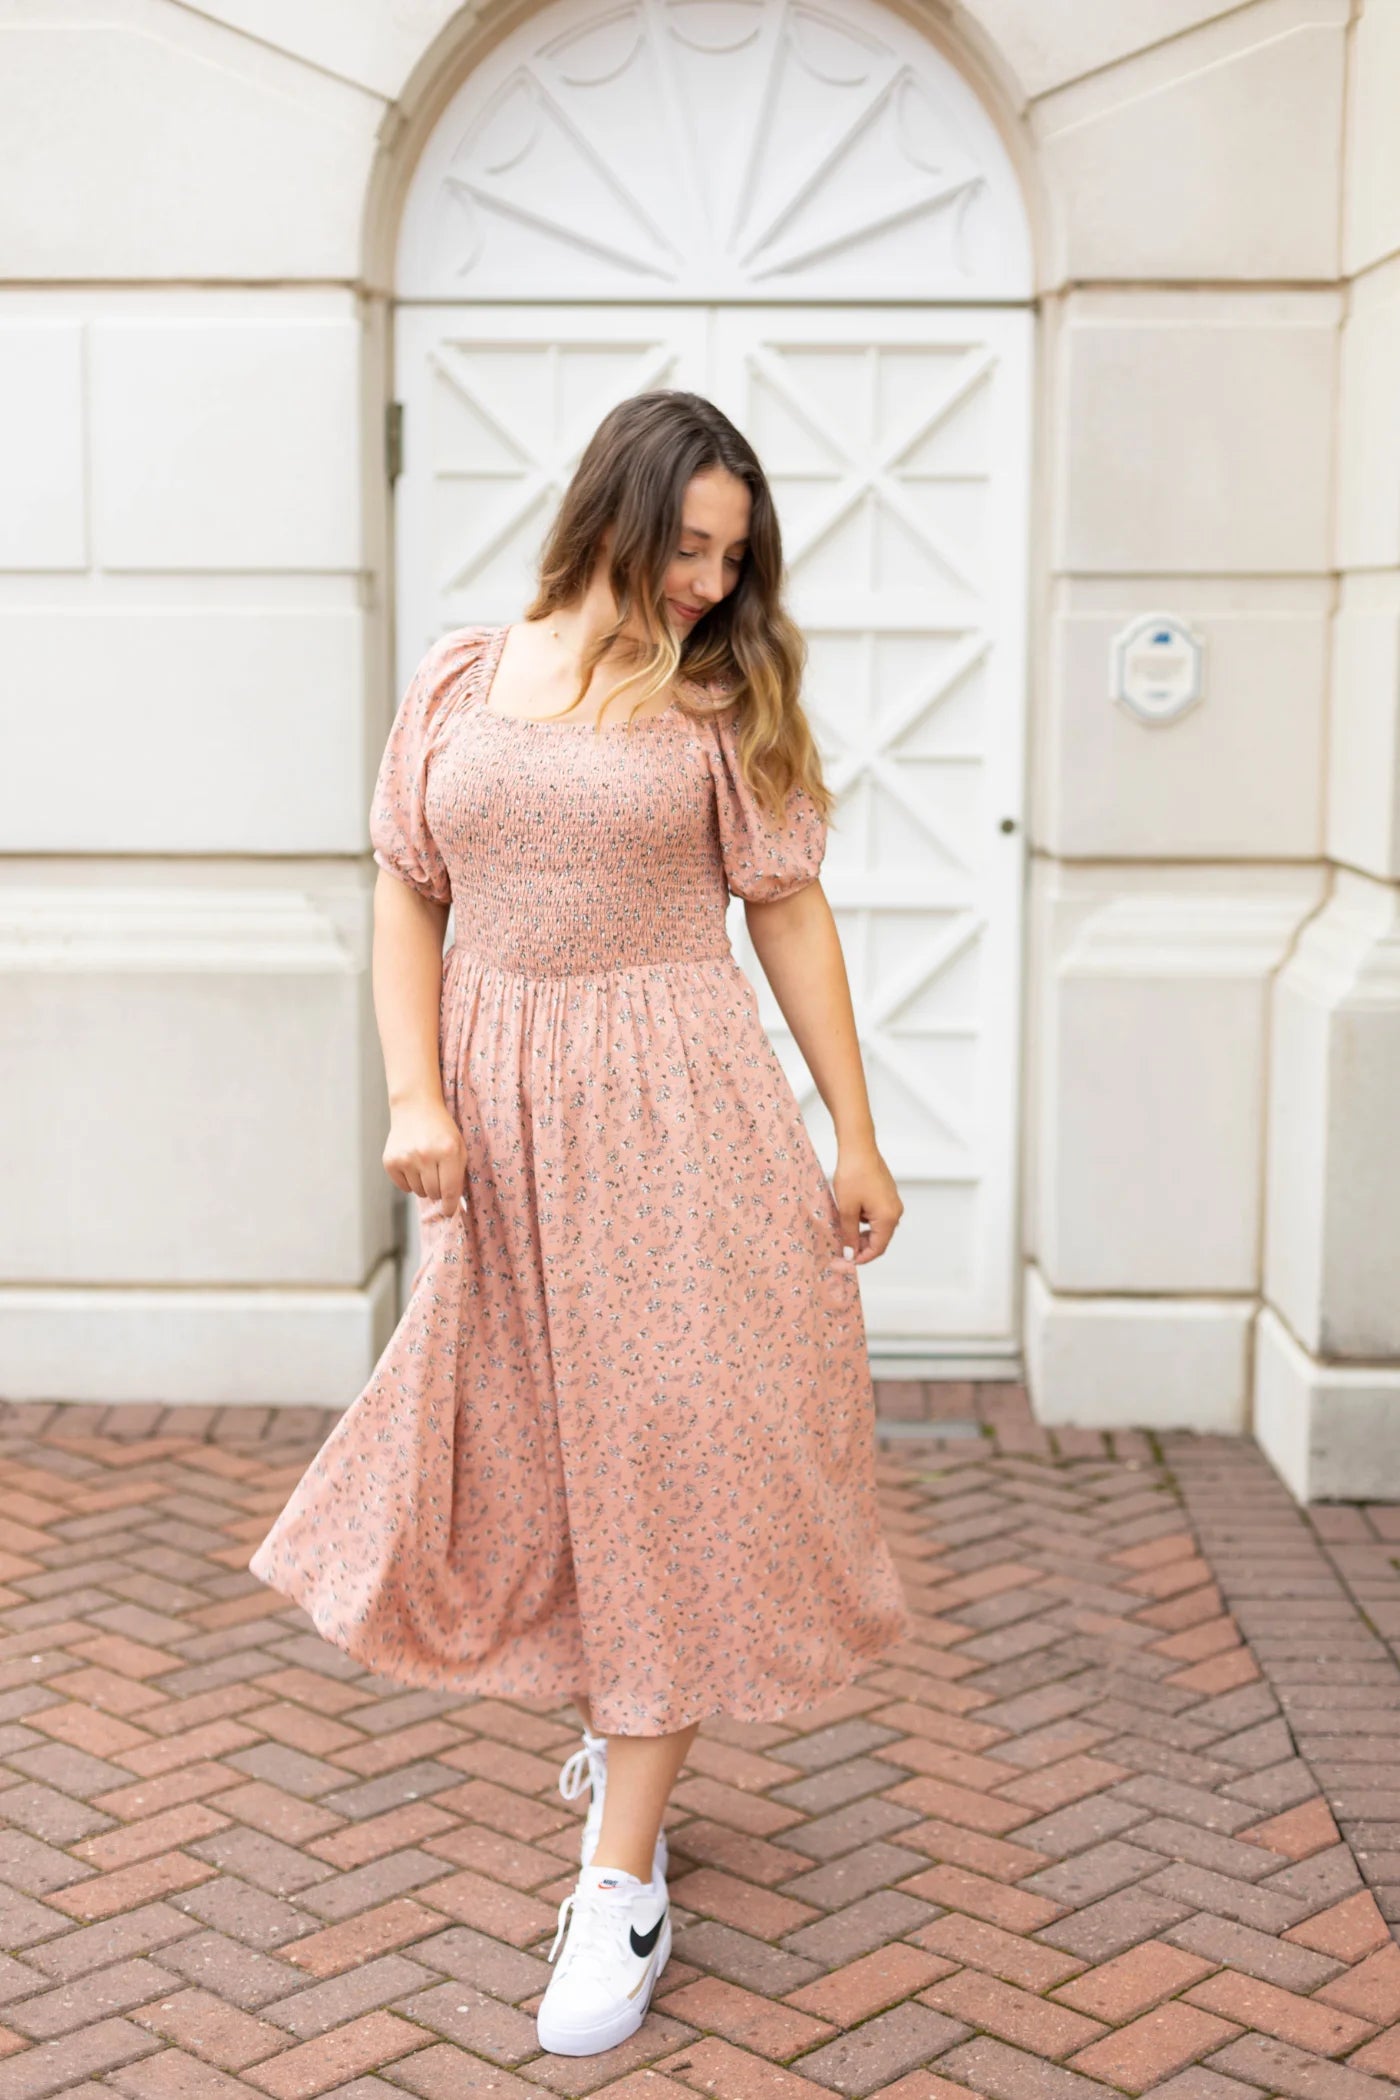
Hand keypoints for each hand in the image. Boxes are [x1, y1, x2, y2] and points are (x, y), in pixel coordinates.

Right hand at [383, 1096, 468, 1214]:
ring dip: (423, 1184)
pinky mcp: (390, 1161)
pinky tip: (412, 1163)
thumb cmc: (441, 1131)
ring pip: (418, 1192)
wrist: (415, 1108)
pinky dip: (410, 1181)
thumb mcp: (458, 1147)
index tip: (449, 1212)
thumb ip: (458, 1175)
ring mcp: (406, 1158)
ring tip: (425, 1165)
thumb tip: (451, 1205)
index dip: (450, 1206)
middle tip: (438, 1175)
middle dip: (438, 1190)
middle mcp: (425, 1155)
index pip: (450, 1190)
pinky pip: (403, 1187)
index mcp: (448, 1151)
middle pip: (433, 1193)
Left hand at [832, 1141, 902, 1263]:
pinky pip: (878, 1216)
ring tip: (843, 1232)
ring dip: (862, 1234)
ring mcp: (893, 1202)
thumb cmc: (853, 1175)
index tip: (845, 1262)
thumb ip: (849, 1235)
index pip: (877, 1248)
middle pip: (880, 1240)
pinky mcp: (887, 1194)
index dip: (861, 1258)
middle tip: (842, 1250)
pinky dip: (865, 1222)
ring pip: (878, 1228)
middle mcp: (895, 1212)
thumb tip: (849, 1254)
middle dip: (861, 1247)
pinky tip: (850, 1216)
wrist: (858, 1147)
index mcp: (888, 1218)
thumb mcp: (847, 1209)